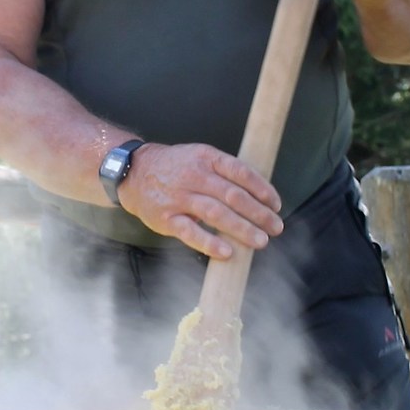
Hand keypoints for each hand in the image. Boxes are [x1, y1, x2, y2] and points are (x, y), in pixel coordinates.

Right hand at [118, 142, 283, 260]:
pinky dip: (210, 243)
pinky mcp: (166, 218)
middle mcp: (194, 176)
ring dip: (242, 229)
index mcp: (206, 158)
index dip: (262, 189)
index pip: (241, 172)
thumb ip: (225, 172)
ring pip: (216, 214)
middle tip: (276, 227)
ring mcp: (179, 197)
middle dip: (259, 213)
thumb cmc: (174, 167)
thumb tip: (259, 195)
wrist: (133, 172)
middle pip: (233, 196)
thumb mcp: (199, 157)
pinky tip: (228, 252)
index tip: (276, 205)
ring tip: (260, 241)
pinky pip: (191, 233)